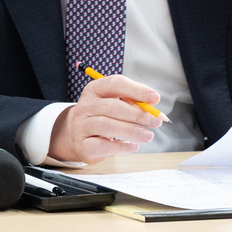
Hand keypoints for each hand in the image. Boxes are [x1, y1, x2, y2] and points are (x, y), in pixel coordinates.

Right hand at [49, 74, 163, 163]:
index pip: (115, 84)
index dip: (136, 90)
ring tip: (148, 136)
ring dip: (132, 131)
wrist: (76, 134)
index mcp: (95, 90)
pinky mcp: (83, 145)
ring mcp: (82, 125)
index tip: (155, 98)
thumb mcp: (113, 103)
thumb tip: (156, 113)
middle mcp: (86, 105)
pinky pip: (102, 145)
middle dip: (137, 114)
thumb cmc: (102, 116)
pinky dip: (121, 147)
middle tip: (155, 122)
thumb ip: (133, 104)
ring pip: (107, 126)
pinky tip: (133, 146)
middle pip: (112, 107)